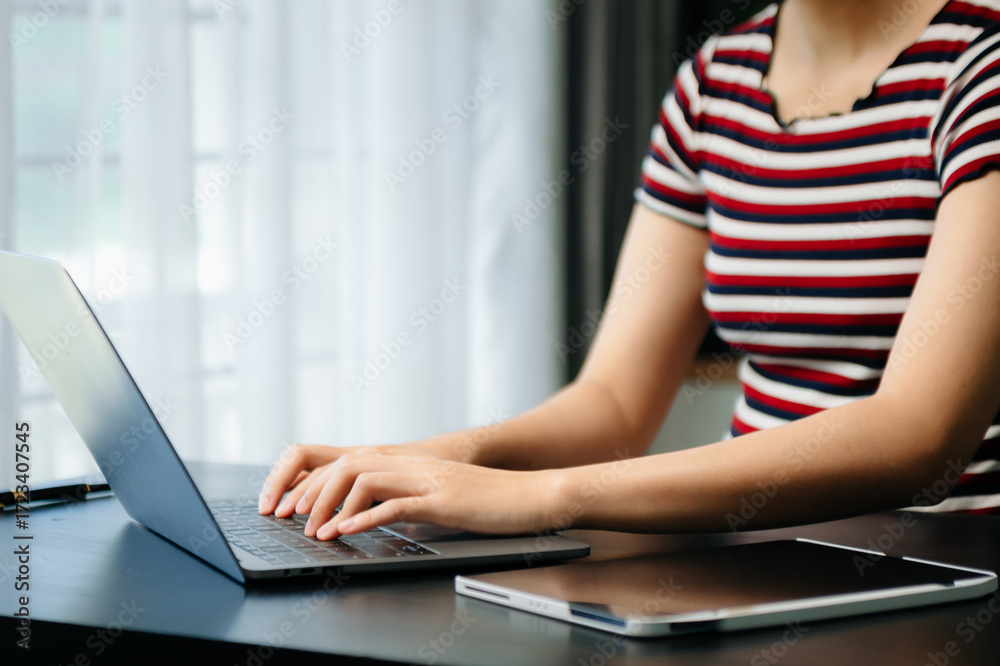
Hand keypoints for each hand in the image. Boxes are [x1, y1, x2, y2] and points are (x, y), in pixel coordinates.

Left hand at [257, 436, 477, 515]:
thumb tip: (382, 517)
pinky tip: (347, 532)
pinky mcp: (441, 499)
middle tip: (296, 519)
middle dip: (315, 492)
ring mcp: (427, 480)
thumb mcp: (441, 499)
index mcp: (412, 465)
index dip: (320, 483)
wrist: (533, 495)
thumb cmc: (492, 501)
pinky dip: (364, 518)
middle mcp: (414, 466)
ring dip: (333, 506)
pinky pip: (394, 504)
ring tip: (319, 533)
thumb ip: (410, 502)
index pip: (352, 462)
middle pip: (348, 465)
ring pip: (364, 479)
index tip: (299, 508)